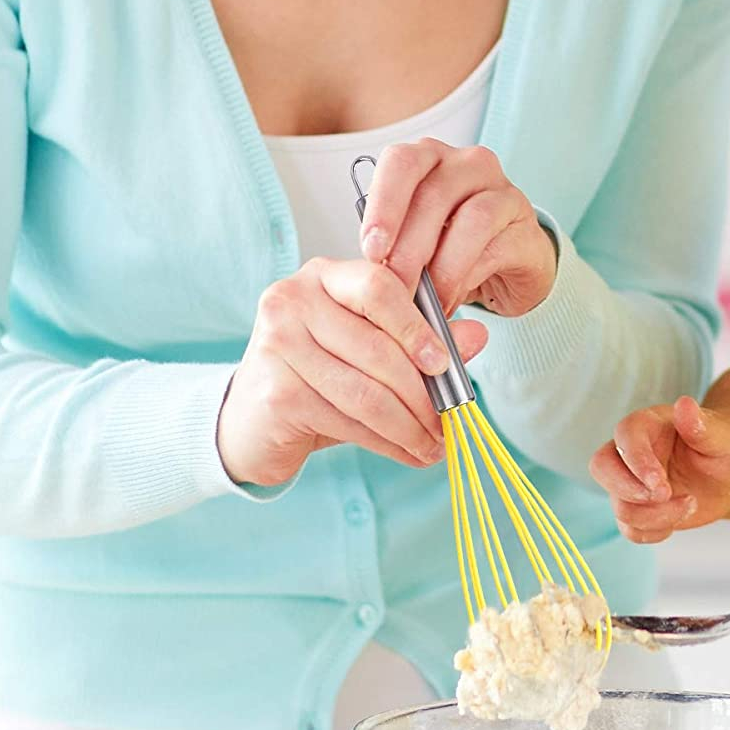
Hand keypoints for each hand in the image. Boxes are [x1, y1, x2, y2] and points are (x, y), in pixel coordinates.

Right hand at [217, 256, 487, 486]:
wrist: (251, 422)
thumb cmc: (318, 377)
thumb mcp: (372, 352)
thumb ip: (423, 338)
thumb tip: (478, 336)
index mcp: (324, 276)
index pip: (379, 286)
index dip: (418, 327)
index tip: (446, 365)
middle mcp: (293, 299)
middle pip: (377, 347)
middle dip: (423, 394)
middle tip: (450, 422)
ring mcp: (278, 343)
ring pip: (366, 391)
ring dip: (410, 426)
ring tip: (434, 445)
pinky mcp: (276, 390)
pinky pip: (349, 419)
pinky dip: (386, 441)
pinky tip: (406, 452)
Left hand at [357, 140, 557, 317]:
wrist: (509, 266)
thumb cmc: (453, 246)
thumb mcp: (415, 238)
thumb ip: (394, 243)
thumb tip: (372, 274)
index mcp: (431, 158)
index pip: (402, 162)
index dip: (383, 205)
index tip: (372, 250)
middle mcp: (468, 165)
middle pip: (433, 195)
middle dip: (408, 249)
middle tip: (395, 287)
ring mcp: (503, 192)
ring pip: (471, 220)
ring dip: (442, 267)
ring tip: (427, 299)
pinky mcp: (527, 228)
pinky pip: (495, 248)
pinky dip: (467, 278)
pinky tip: (452, 299)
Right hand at [589, 396, 729, 543]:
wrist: (727, 476)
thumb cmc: (724, 447)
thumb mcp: (722, 437)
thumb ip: (701, 424)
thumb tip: (685, 404)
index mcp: (648, 424)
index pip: (625, 435)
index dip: (637, 461)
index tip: (661, 484)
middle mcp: (631, 452)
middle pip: (601, 467)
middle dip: (630, 490)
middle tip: (666, 495)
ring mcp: (630, 482)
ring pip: (619, 505)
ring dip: (654, 515)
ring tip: (690, 503)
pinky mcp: (635, 508)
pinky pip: (629, 529)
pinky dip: (654, 531)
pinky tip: (680, 517)